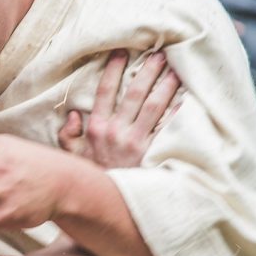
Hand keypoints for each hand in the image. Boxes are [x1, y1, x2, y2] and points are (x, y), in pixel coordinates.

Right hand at [58, 50, 180, 167]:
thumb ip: (67, 135)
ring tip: (176, 70)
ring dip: (165, 86)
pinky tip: (187, 100)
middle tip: (159, 54)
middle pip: (134, 94)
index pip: (104, 92)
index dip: (113, 70)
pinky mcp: (152, 154)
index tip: (122, 53)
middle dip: (147, 71)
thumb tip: (74, 114)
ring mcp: (136, 143)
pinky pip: (167, 129)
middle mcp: (116, 132)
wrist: (107, 202)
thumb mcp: (71, 156)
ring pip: (153, 107)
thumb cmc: (91, 175)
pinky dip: (177, 113)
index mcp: (96, 128)